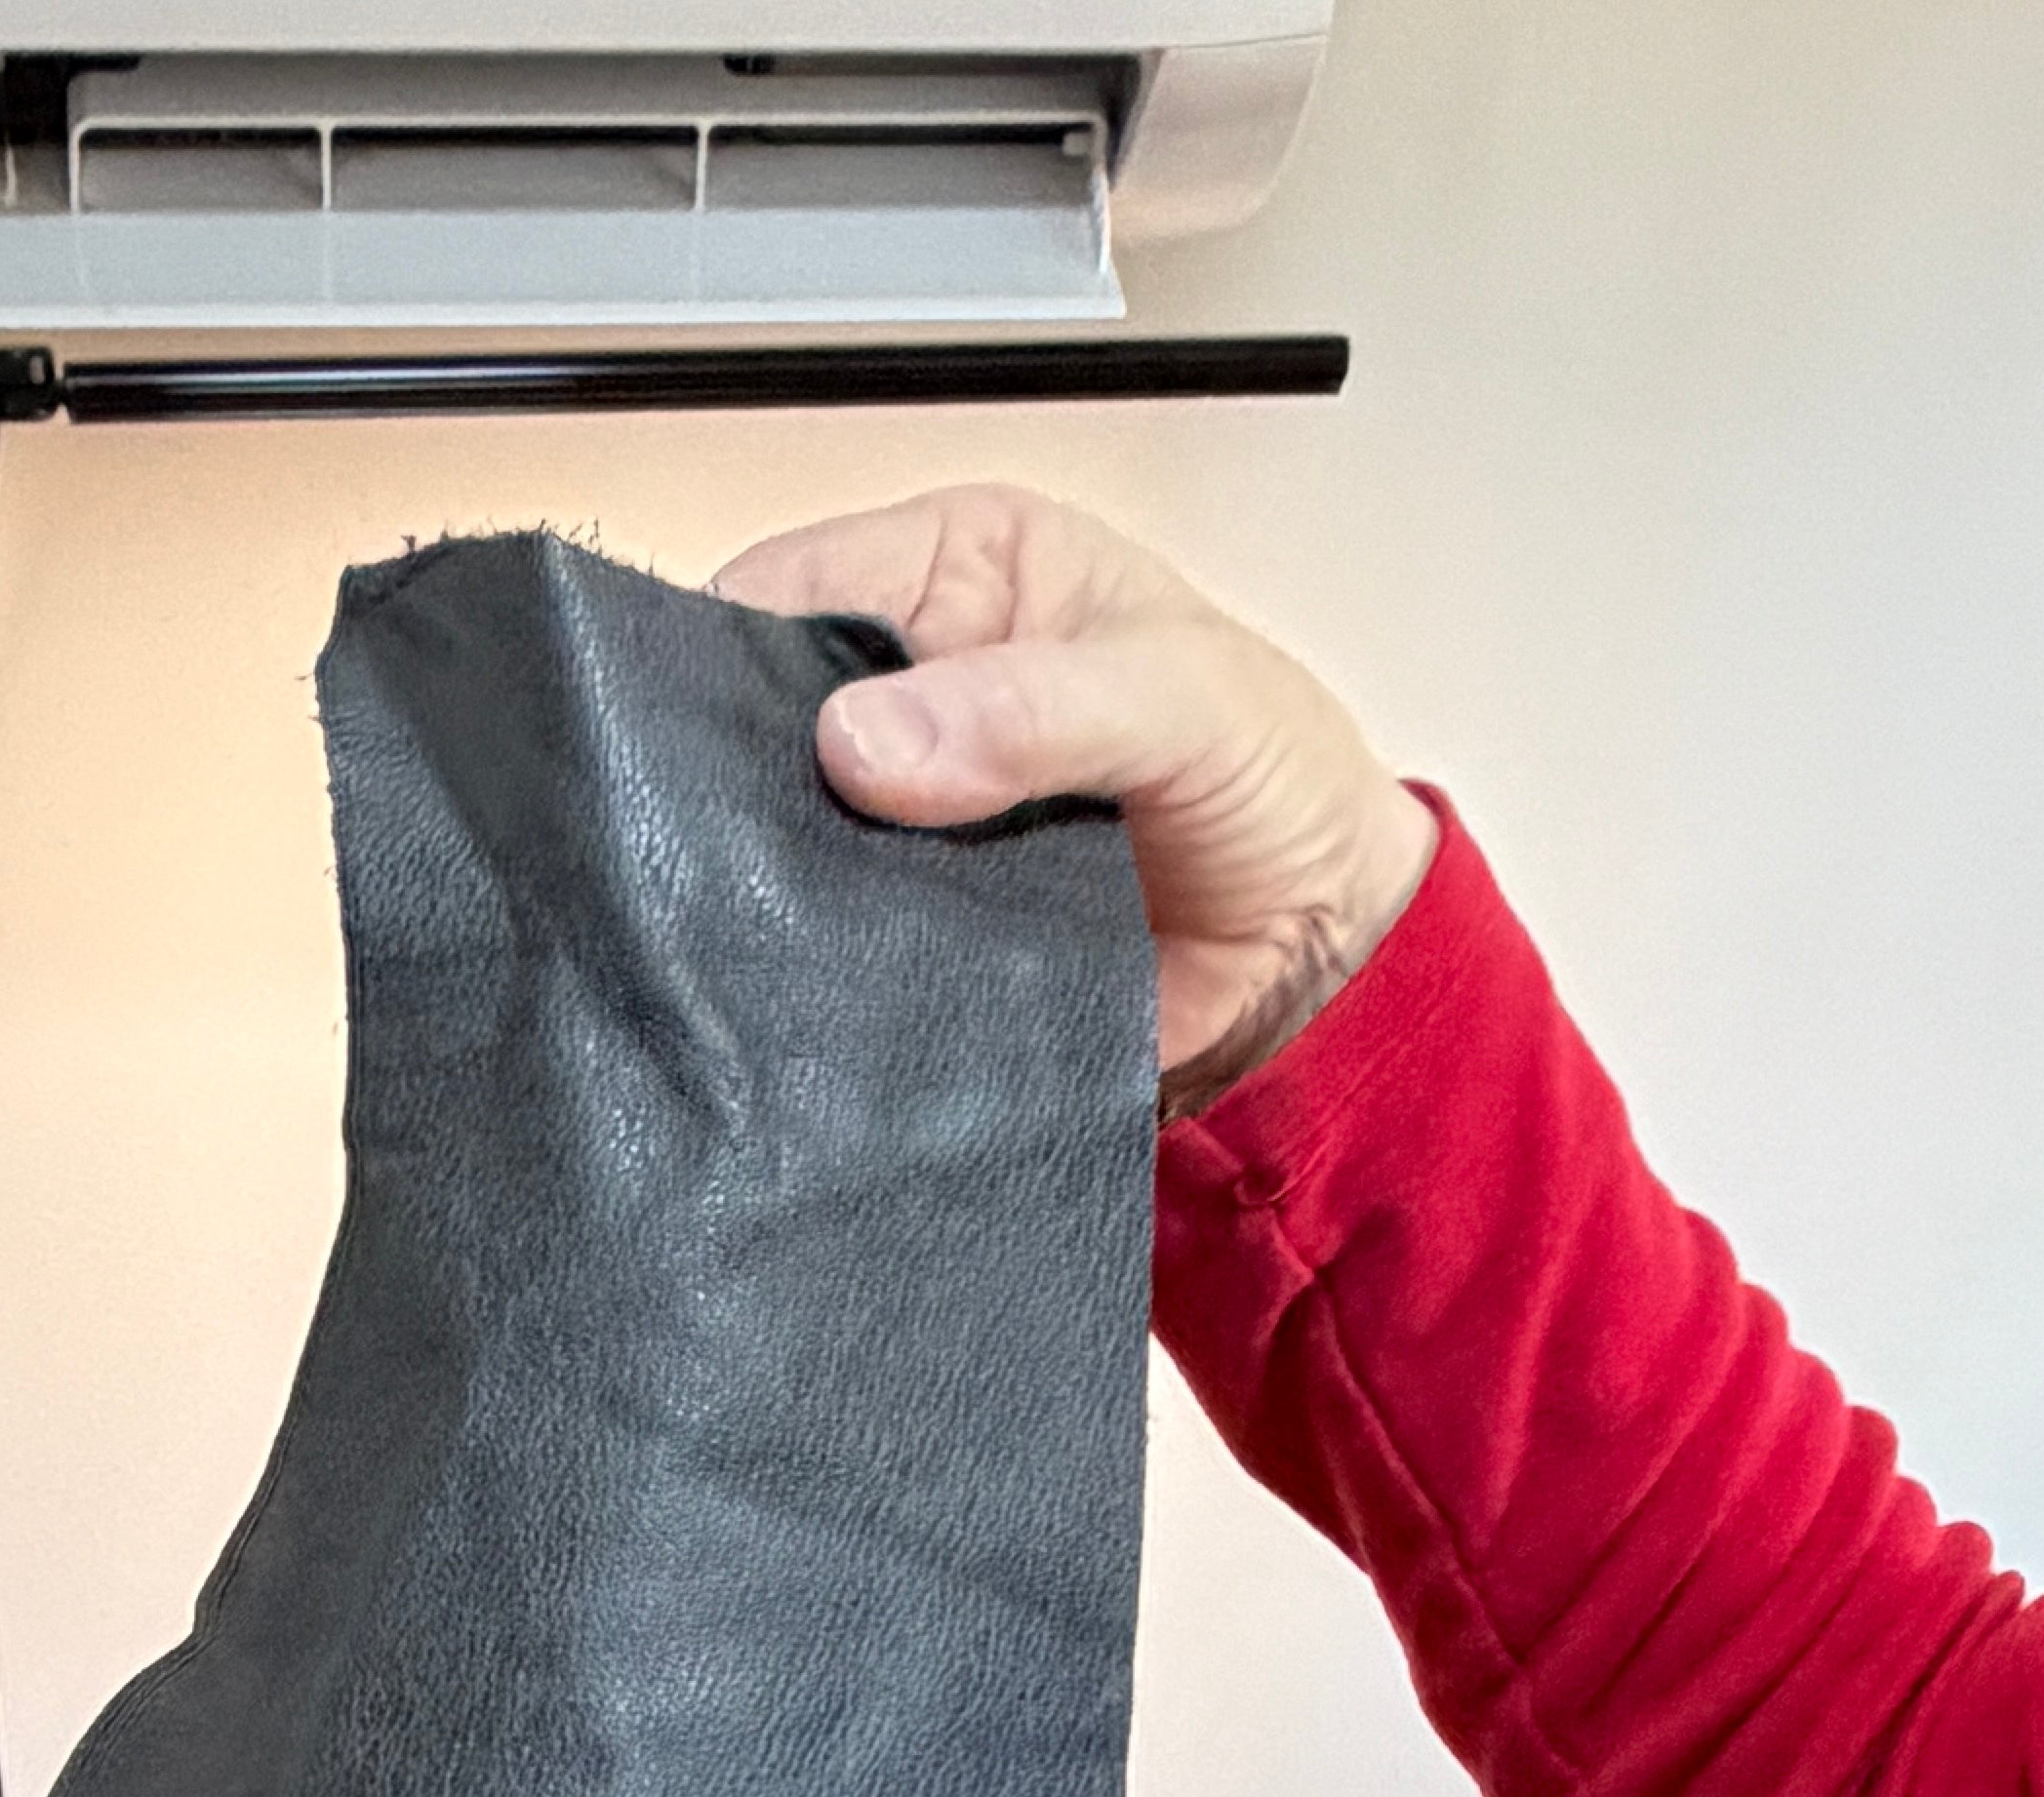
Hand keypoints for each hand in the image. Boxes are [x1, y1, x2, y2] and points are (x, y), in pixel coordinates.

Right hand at [714, 484, 1435, 1094]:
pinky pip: (839, 944)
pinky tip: (833, 977)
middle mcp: (916, 683)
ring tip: (787, 915)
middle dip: (749, 777)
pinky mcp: (916, 924)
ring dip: (787, 881)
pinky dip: (830, 965)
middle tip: (753, 837)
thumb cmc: (1279, 783)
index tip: (724, 731)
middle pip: (767, 715)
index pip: (796, 580)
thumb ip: (1032, 705)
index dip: (740, 648)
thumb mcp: (1180, 698)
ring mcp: (906, 812)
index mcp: (962, 571)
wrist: (1319, 957)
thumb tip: (861, 741)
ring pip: (787, 837)